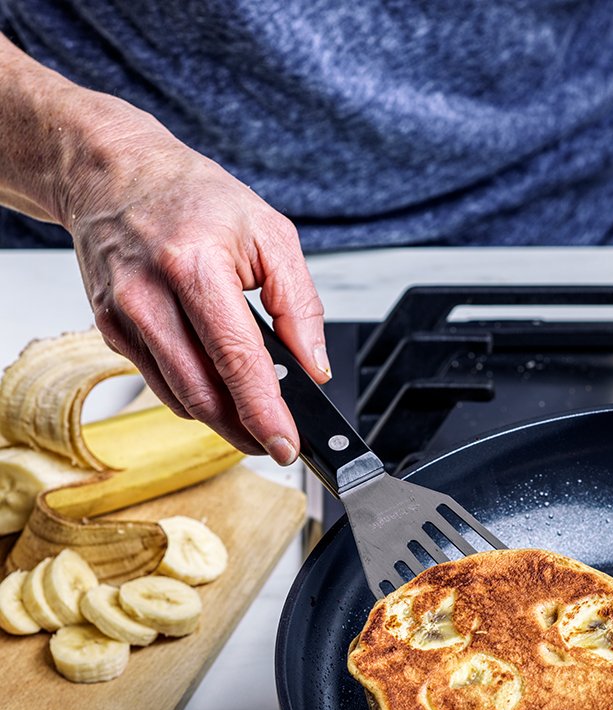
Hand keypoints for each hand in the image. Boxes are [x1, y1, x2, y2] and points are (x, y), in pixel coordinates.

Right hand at [61, 98, 326, 462]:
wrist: (113, 172)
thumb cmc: (193, 197)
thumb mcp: (271, 234)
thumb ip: (301, 304)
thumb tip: (314, 366)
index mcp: (194, 266)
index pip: (236, 359)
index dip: (264, 412)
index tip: (285, 445)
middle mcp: (148, 295)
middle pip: (202, 392)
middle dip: (244, 429)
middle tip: (276, 441)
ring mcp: (121, 315)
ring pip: (179, 397)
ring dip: (221, 419)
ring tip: (254, 416)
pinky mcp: (110, 329)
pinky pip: (159, 382)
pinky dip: (194, 393)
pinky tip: (218, 384)